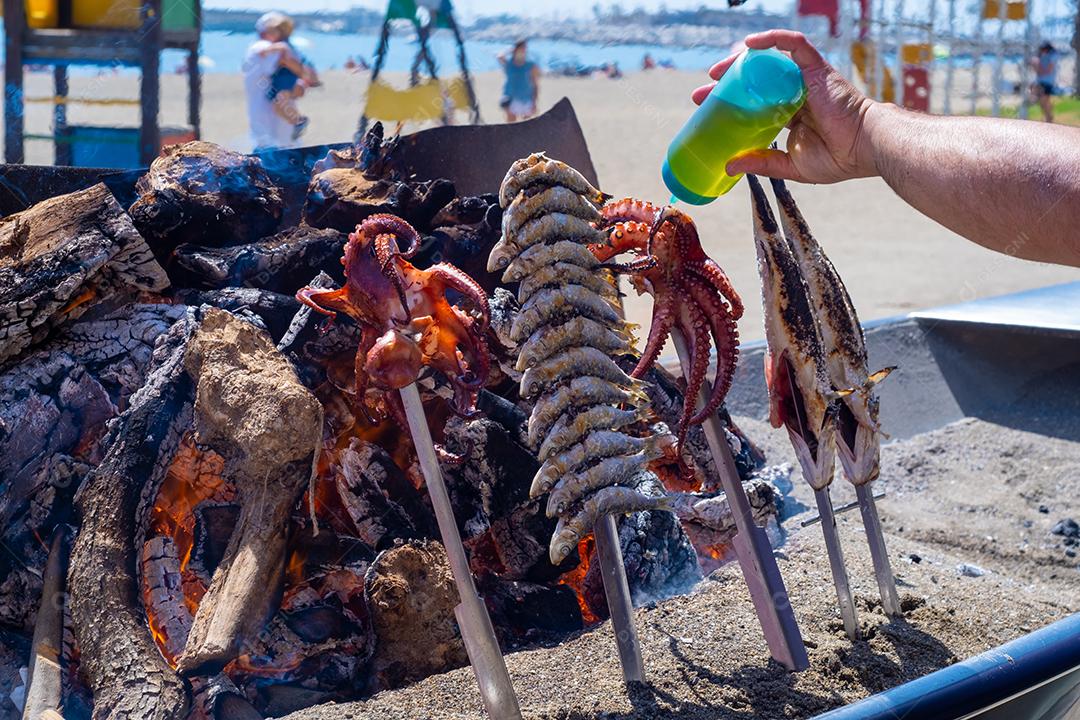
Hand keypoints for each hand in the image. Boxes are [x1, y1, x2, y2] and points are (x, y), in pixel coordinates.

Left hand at [692, 30, 880, 183]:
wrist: (864, 147)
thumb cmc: (837, 158)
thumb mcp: (790, 165)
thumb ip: (761, 163)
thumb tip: (728, 166)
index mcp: (789, 114)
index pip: (753, 104)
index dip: (730, 104)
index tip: (706, 108)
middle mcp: (795, 93)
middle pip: (756, 81)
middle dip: (727, 84)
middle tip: (704, 92)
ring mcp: (805, 79)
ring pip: (769, 61)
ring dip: (741, 62)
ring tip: (717, 71)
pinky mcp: (815, 67)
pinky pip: (794, 44)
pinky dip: (773, 39)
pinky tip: (749, 45)